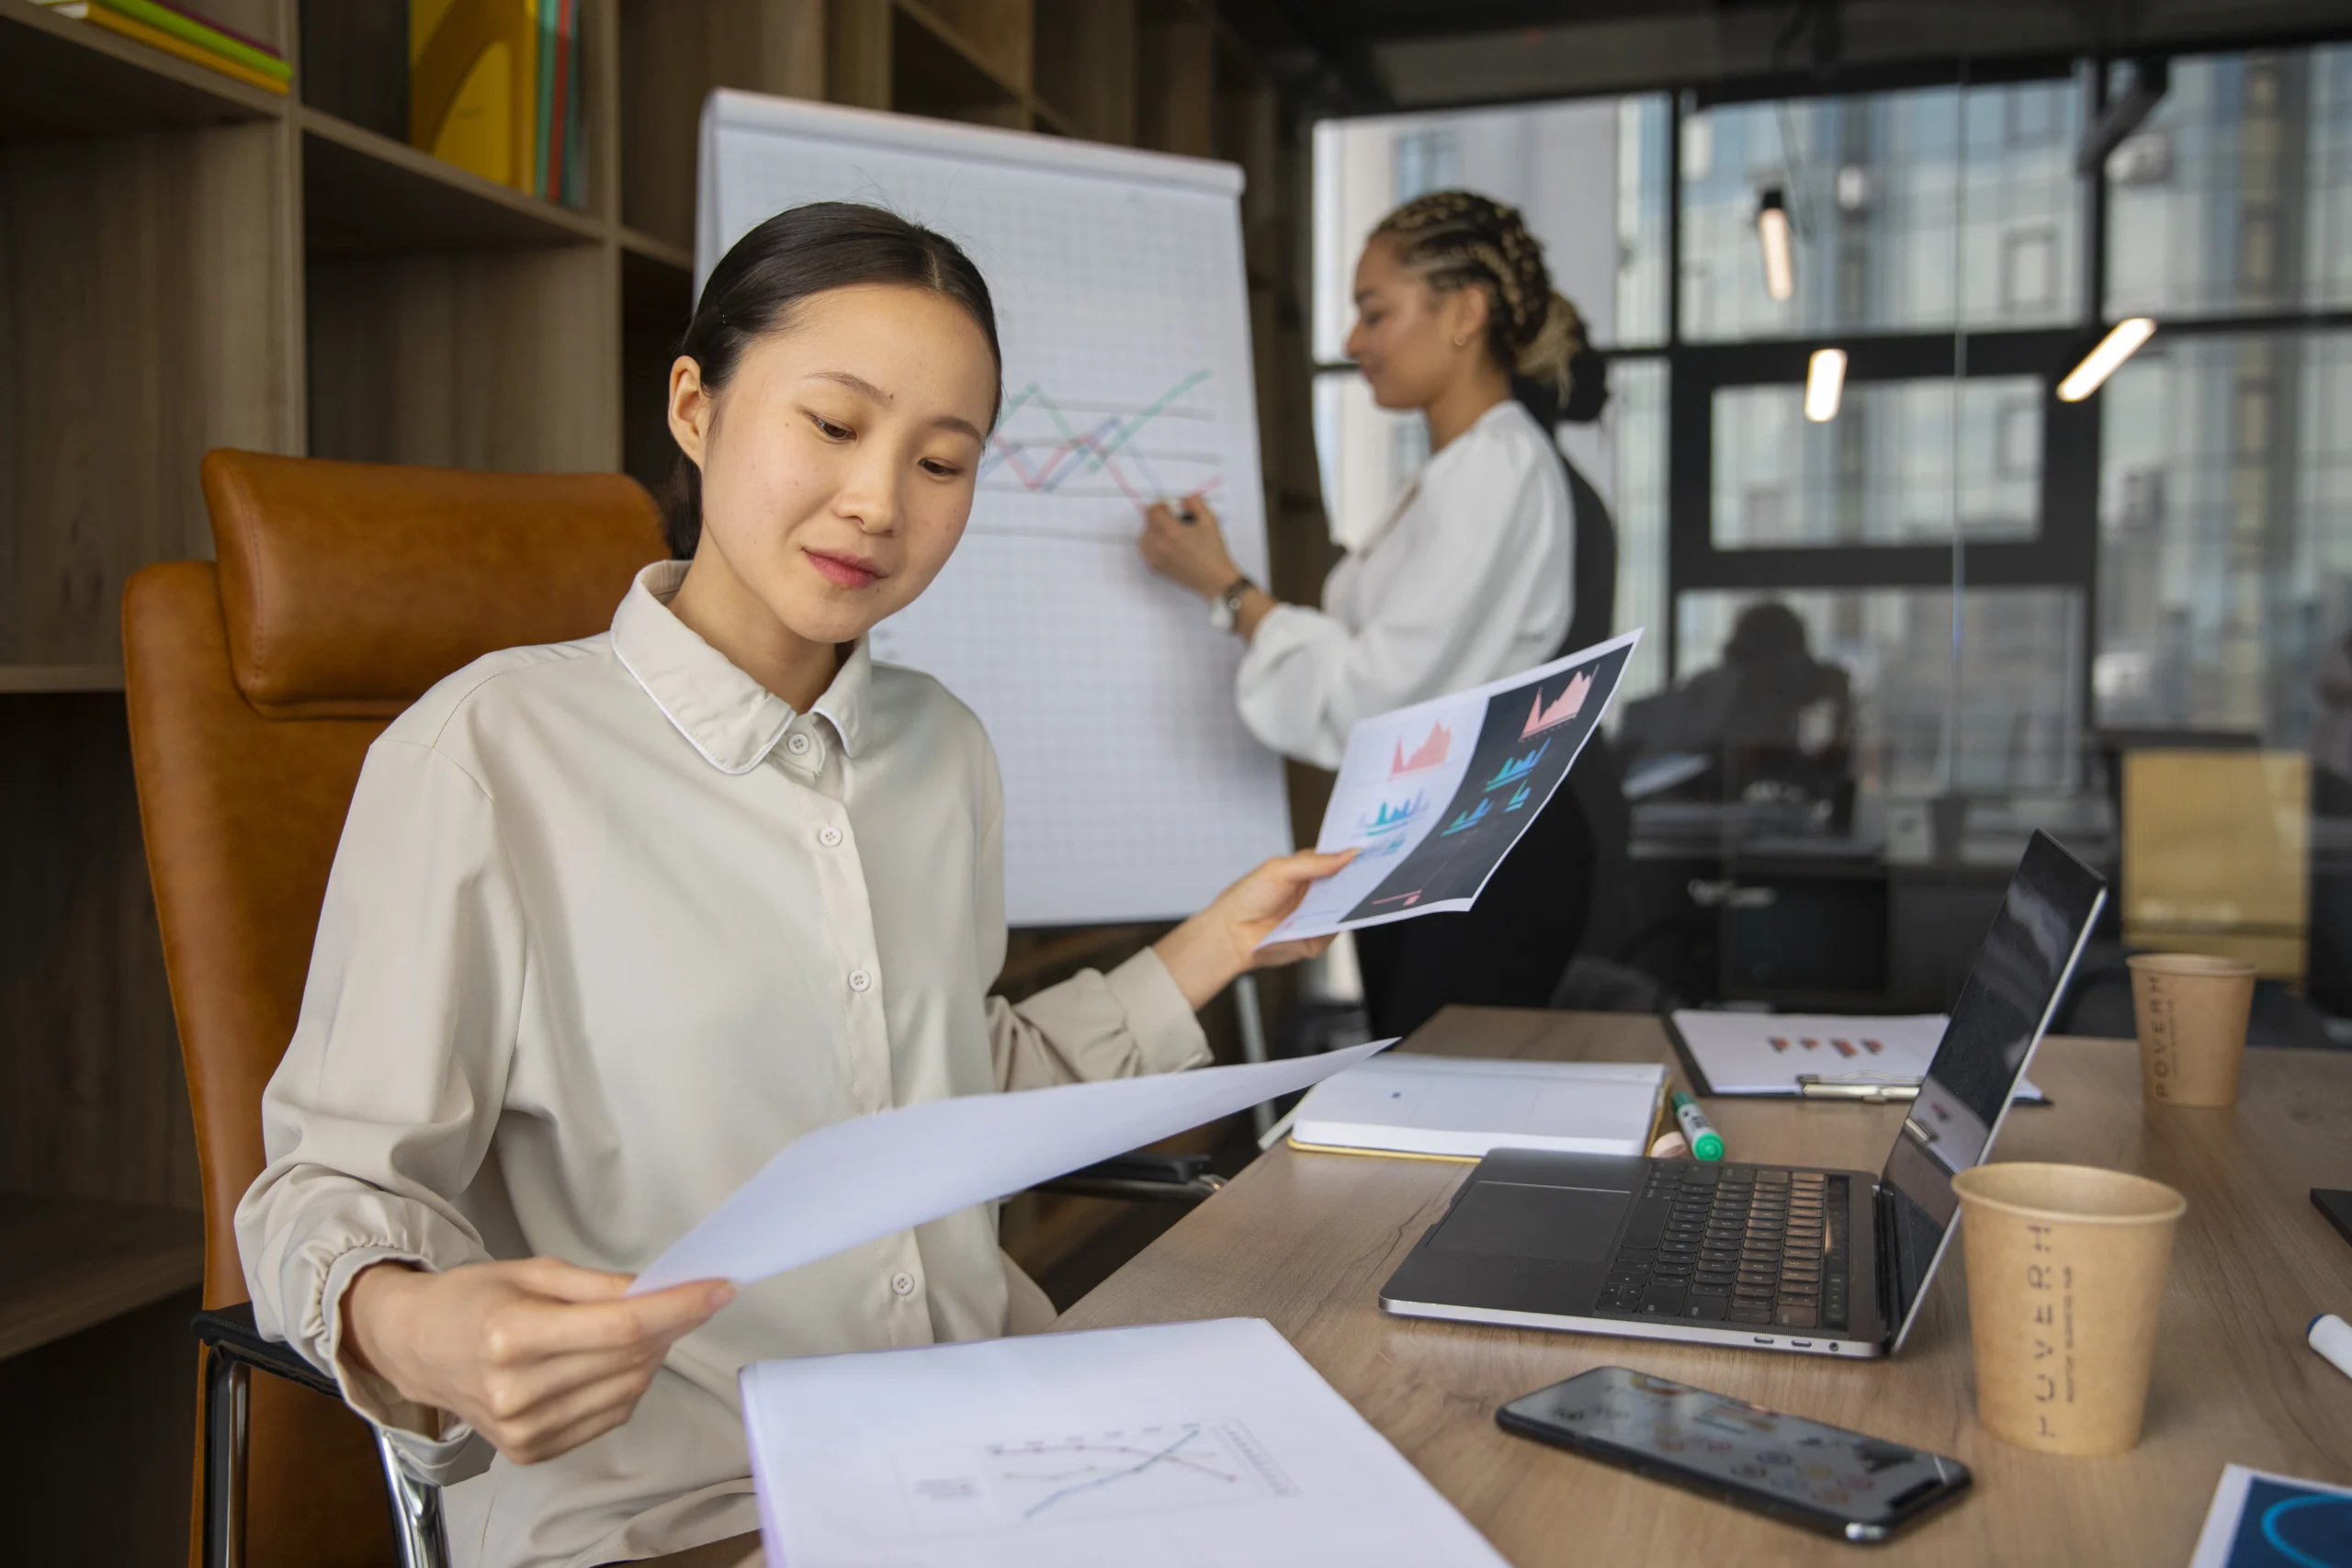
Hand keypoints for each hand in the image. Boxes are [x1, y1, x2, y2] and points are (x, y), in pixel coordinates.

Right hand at [340, 1258, 733, 1464]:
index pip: (621, 1328)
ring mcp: (523, 1429)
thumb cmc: (473, 1300)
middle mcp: (516, 1391)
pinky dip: (626, 1385)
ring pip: (627, 1392)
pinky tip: (616, 1361)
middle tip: (687, 1296)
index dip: (679, 1308)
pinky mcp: (530, 1451)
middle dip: (672, 1324)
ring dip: (652, 1355)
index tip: (720, 1288)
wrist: (416, 1348)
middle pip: (629, 1360)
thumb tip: (660, 1291)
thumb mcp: (533, 1272)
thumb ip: (600, 1286)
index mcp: (512, 1335)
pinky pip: (608, 1417)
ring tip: (643, 1326)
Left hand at [1139, 493, 1242, 599]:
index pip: (1153, 510)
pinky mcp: (1154, 568)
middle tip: (1176, 523)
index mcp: (1170, 530)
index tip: (1173, 510)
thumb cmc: (1213, 550)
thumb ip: (1195, 502)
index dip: (1163, 506)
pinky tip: (1168, 547)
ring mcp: (1154, 558)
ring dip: (1154, 531)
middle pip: (1147, 522)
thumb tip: (1182, 500)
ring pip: (1143, 536)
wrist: (1214, 579)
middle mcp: (1158, 544)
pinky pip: (1145, 550)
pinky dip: (1152, 545)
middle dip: (1160, 518)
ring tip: (1171, 536)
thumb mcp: (1209, 520)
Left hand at [1155, 849, 1356, 1008]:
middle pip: (1348, 884)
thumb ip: (1314, 862)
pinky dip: (1343, 921)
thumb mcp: (1279, 869)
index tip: (1370, 848)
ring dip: (1357, 898)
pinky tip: (1346, 911)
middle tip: (1377, 866)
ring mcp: (1319, 917)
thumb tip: (1347, 854)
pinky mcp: (1318, 939)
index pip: (1338, 861)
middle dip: (1362, 876)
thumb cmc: (1246, 898)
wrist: (1230, 934)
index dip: (1353, 855)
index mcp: (1308, 873)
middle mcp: (1316, 895)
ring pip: (1348, 907)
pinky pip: (1338, 929)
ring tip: (1369, 885)